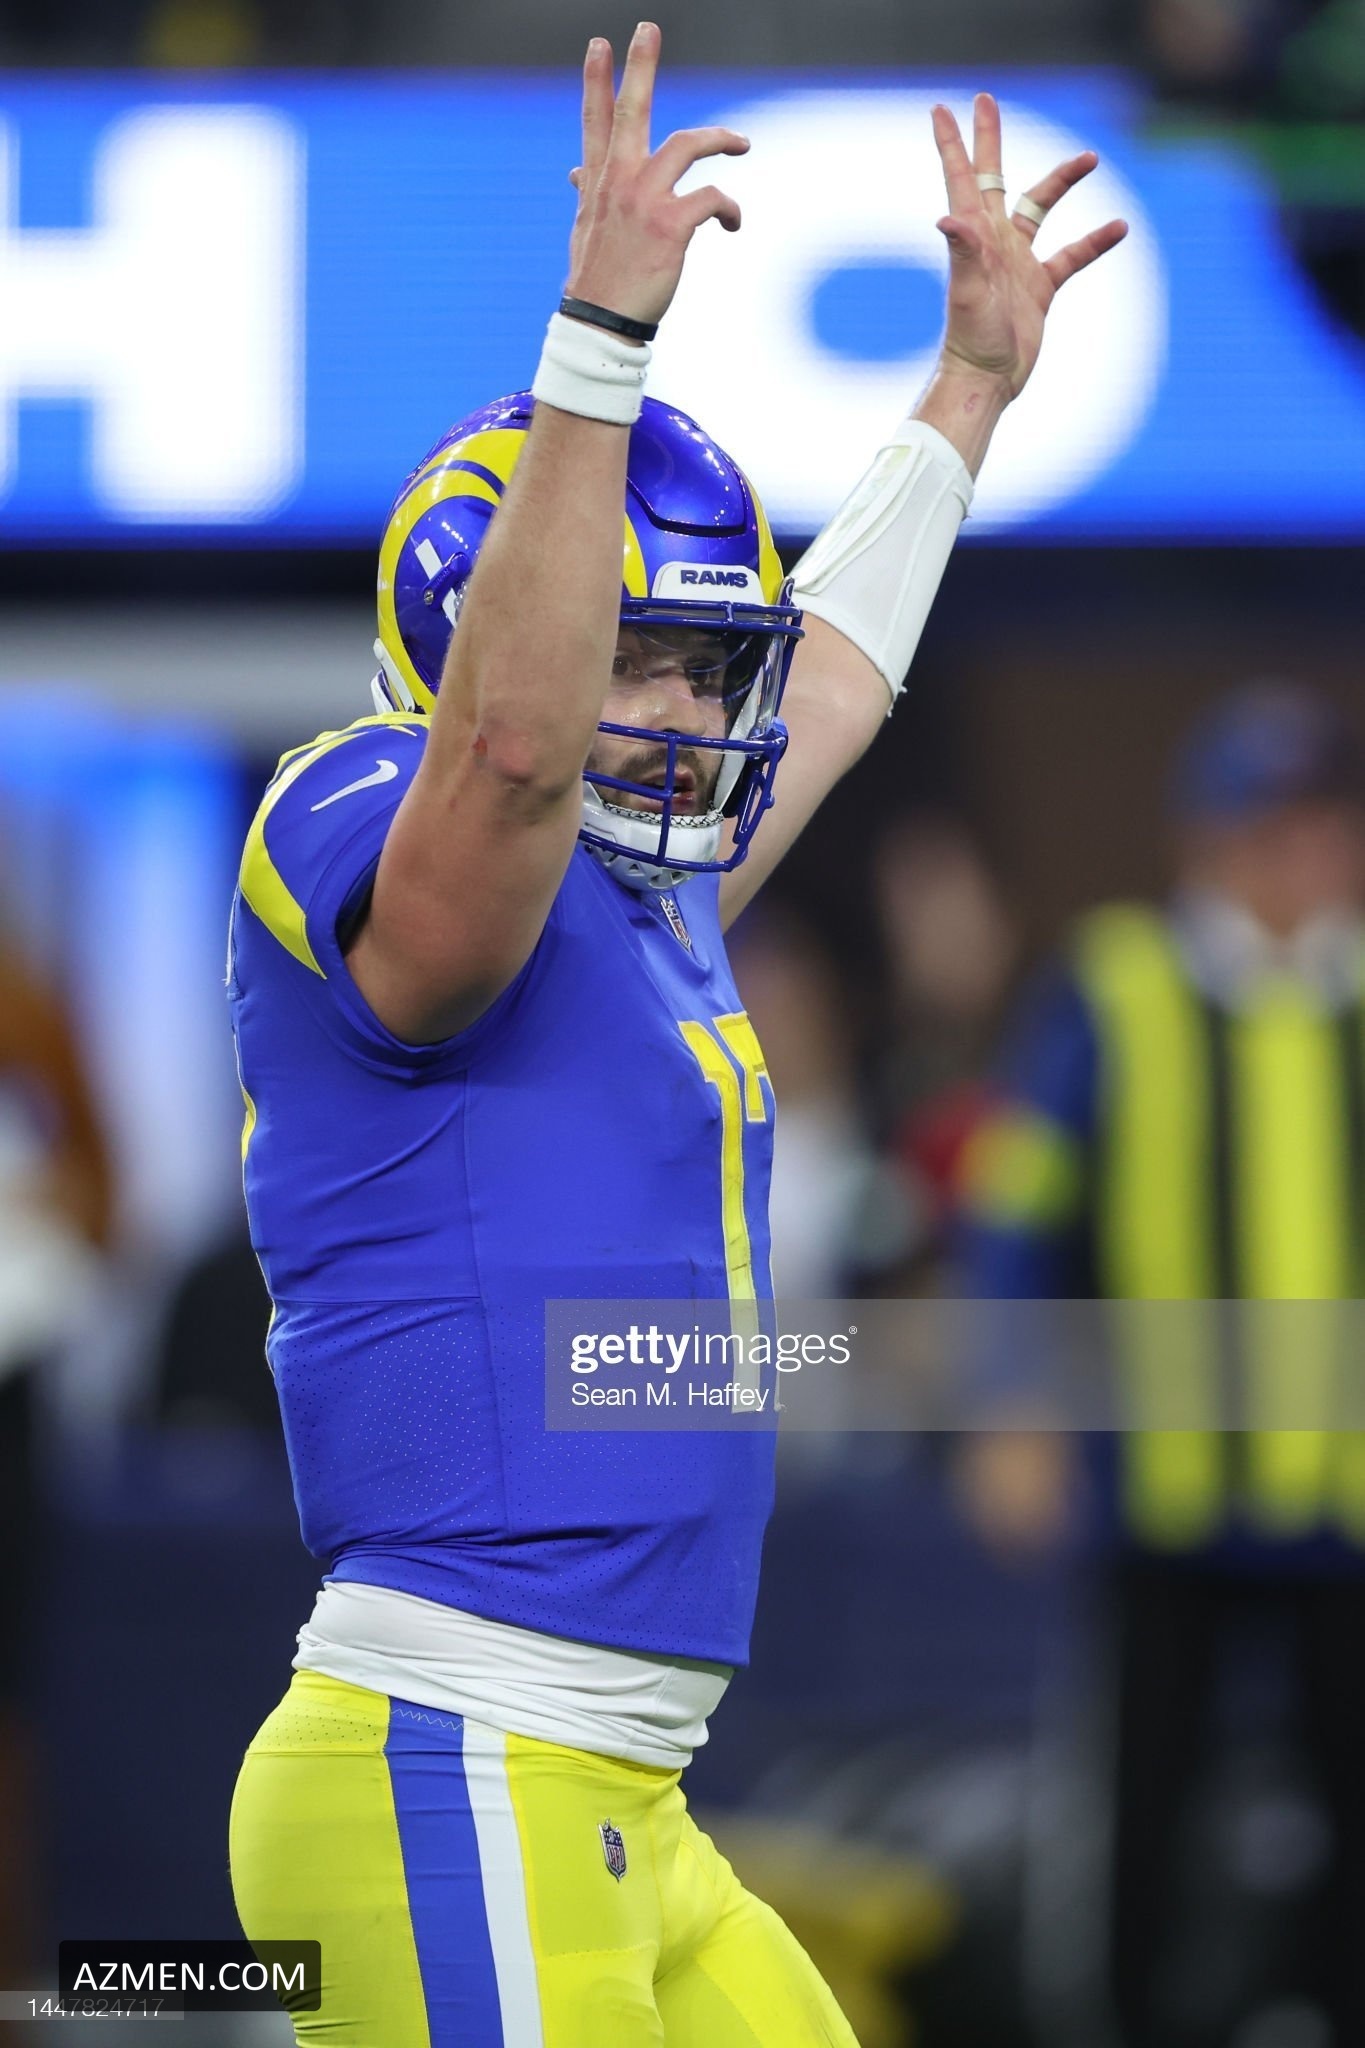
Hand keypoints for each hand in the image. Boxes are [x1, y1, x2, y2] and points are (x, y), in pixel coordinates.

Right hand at [565, 23, 748, 329]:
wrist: (602, 322)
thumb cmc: (598, 278)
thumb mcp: (586, 228)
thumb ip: (589, 192)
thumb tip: (577, 173)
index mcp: (598, 182)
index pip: (595, 120)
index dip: (597, 80)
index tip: (601, 45)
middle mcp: (618, 182)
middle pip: (630, 111)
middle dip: (640, 67)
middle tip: (647, 29)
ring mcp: (644, 201)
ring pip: (686, 145)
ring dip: (720, 138)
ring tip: (742, 142)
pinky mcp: (670, 226)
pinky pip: (712, 198)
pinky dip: (730, 208)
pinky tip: (734, 222)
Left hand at [931, 93, 1128, 403]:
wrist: (987, 380)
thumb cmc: (971, 338)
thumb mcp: (968, 291)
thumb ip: (964, 252)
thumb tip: (948, 217)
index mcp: (975, 235)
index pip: (963, 177)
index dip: (953, 143)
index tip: (944, 109)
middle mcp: (993, 241)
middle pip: (993, 176)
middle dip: (990, 139)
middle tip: (986, 100)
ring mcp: (1017, 262)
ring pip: (1039, 208)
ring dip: (1062, 182)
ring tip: (1091, 158)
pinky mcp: (1039, 288)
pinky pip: (1071, 256)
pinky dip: (1094, 242)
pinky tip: (1120, 227)